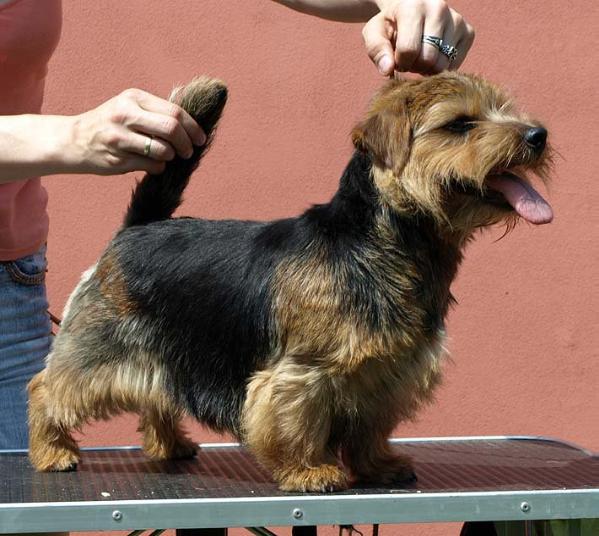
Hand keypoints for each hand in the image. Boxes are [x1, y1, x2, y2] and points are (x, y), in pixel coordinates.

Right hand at [63, 88, 205, 174]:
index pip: (174, 112)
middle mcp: (126, 115)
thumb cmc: (110, 124)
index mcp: (133, 98)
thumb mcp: (129, 107)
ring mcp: (120, 137)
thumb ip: (156, 112)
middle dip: (187, 143)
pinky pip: (152, 165)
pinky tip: (151, 163)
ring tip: (167, 156)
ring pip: (163, 150)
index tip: (200, 138)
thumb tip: (192, 125)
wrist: (73, 140)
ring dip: (172, 157)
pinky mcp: (117, 158)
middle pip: (171, 129)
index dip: (193, 127)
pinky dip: (159, 167)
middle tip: (189, 152)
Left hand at [363, 0, 474, 74]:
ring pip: (443, 64)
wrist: (410, 11)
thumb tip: (388, 70)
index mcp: (413, 6)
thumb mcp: (374, 35)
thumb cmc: (390, 26)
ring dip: (428, 68)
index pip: (409, 50)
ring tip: (420, 56)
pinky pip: (455, 64)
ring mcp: (456, 19)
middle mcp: (439, 8)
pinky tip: (433, 55)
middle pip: (428, 59)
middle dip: (415, 66)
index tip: (396, 58)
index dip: (400, 62)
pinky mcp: (468, 32)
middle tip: (409, 59)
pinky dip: (441, 67)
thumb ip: (377, 51)